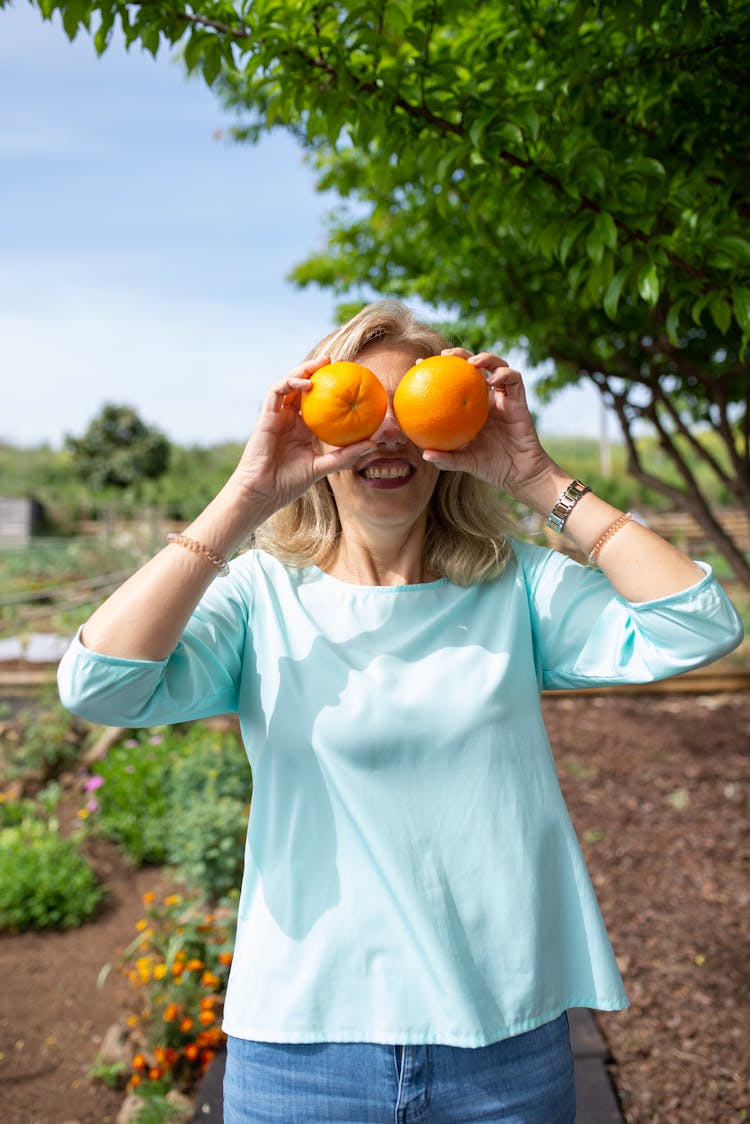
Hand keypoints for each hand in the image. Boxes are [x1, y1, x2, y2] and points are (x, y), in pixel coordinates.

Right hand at [229, 356, 374, 518]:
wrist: (263, 492)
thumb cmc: (289, 483)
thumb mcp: (322, 467)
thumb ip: (345, 456)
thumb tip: (373, 445)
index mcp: (301, 429)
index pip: (316, 402)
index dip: (330, 389)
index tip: (349, 379)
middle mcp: (289, 419)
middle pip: (301, 388)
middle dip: (316, 370)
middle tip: (336, 362)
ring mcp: (276, 416)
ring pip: (288, 384)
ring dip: (303, 370)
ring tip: (322, 363)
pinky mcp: (266, 416)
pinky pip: (276, 392)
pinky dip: (290, 383)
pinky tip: (307, 383)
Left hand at [421, 349, 557, 503]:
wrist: (518, 473)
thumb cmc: (490, 467)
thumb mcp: (464, 462)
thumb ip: (446, 459)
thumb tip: (424, 454)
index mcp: (470, 407)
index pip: (452, 381)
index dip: (437, 370)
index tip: (419, 364)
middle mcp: (486, 397)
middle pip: (473, 366)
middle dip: (460, 354)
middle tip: (445, 355)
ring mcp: (503, 397)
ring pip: (496, 365)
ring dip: (485, 358)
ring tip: (472, 363)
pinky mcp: (519, 400)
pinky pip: (514, 379)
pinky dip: (504, 374)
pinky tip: (491, 381)